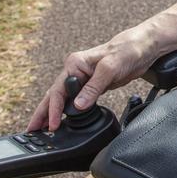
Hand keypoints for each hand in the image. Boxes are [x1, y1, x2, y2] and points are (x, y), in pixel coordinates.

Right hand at [27, 26, 158, 131]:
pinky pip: (76, 101)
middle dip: (42, 113)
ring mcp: (84, 79)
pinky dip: (68, 111)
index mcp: (75, 64)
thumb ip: (93, 87)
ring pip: (63, 99)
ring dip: (52, 113)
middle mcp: (76, 71)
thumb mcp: (110, 68)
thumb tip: (79, 105)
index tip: (52, 125)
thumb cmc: (127, 50)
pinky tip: (63, 120)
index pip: (58, 90)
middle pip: (54, 95)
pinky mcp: (93, 86)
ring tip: (41, 129)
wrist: (144, 47)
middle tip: (31, 130)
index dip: (53, 110)